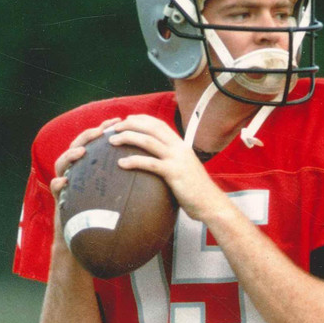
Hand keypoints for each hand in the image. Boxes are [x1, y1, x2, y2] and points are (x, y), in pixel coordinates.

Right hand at [48, 119, 121, 252]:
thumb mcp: (118, 192)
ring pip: (61, 163)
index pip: (96, 142)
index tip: (119, 121)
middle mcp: (74, 169)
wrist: (87, 239)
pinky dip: (59, 183)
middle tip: (99, 131)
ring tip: (82, 152)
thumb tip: (153, 168)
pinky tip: (65, 181)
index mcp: (89, 165)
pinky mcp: (58, 197)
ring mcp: (64, 181)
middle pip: (77, 145)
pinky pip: (55, 187)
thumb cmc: (104, 215)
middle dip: (87, 136)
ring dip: (70, 155)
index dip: (105, 129)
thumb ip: (128, 178)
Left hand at [108, 115, 226, 223]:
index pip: (158, 124)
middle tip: (114, 127)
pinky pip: (150, 163)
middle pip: (151, 127)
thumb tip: (158, 162)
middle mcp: (179, 147)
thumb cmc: (196, 190)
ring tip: (112, 141)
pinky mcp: (174, 173)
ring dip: (128, 137)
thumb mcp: (184, 169)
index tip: (126, 120)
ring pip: (148, 141)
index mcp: (181, 145)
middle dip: (130, 124)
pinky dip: (134, 161)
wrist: (210, 203)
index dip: (141, 119)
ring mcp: (177, 159)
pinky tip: (121, 163)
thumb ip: (172, 161)